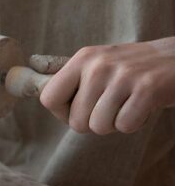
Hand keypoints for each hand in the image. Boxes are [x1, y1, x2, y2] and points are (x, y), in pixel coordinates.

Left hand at [40, 37, 174, 134]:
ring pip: (99, 126)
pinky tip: (143, 106)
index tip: (78, 110)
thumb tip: (37, 91)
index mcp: (83, 58)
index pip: (48, 98)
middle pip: (76, 121)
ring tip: (127, 104)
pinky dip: (135, 123)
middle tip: (113, 106)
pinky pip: (124, 126)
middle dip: (94, 122)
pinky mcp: (147, 89)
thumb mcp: (99, 64)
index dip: (62, 113)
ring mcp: (123, 76)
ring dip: (114, 124)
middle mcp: (99, 65)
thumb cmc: (133, 69)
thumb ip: (72, 80)